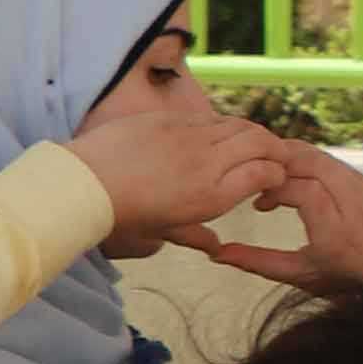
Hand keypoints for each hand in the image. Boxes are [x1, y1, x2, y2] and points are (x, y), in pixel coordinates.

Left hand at [61, 81, 294, 259]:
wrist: (84, 184)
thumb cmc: (125, 214)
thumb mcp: (165, 230)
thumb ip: (197, 234)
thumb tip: (216, 247)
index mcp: (213, 192)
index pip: (266, 171)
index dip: (279, 171)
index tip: (276, 176)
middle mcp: (209, 159)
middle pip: (258, 140)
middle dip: (274, 146)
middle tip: (276, 153)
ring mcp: (188, 134)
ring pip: (235, 123)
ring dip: (250, 131)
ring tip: (250, 141)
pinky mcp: (167, 118)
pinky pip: (205, 116)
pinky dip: (219, 123)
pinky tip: (214, 132)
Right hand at [183, 139, 362, 292]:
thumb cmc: (349, 280)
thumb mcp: (302, 275)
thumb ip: (260, 263)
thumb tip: (219, 254)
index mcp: (334, 225)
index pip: (298, 188)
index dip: (272, 191)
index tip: (260, 206)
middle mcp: (352, 201)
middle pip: (309, 161)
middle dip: (277, 164)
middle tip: (259, 180)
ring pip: (322, 157)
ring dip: (293, 160)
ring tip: (275, 178)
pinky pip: (337, 163)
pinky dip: (313, 164)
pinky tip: (299, 178)